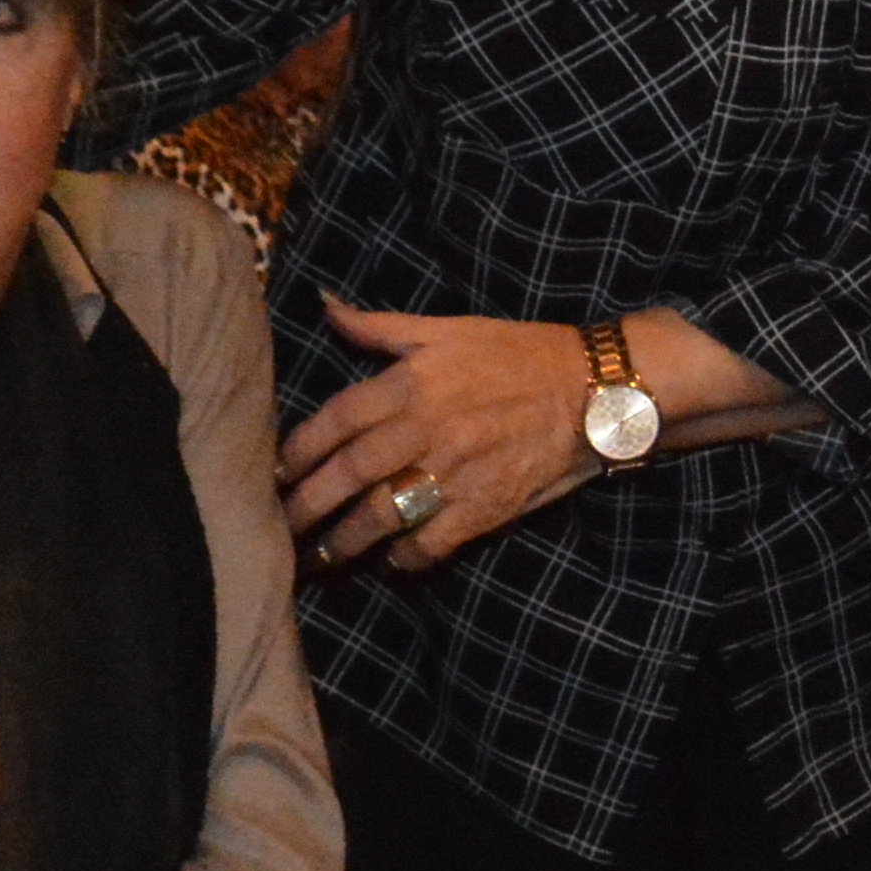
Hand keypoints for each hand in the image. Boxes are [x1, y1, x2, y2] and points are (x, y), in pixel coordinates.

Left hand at [279, 302, 618, 569]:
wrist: (595, 391)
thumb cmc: (519, 354)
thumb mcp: (449, 329)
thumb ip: (380, 327)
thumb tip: (324, 307)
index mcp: (412, 383)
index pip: (336, 420)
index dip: (298, 450)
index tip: (275, 473)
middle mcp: (426, 429)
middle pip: (349, 474)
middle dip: (307, 504)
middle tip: (279, 527)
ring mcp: (454, 473)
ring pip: (381, 516)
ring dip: (343, 541)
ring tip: (319, 557)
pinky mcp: (484, 509)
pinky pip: (431, 544)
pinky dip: (404, 559)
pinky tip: (390, 562)